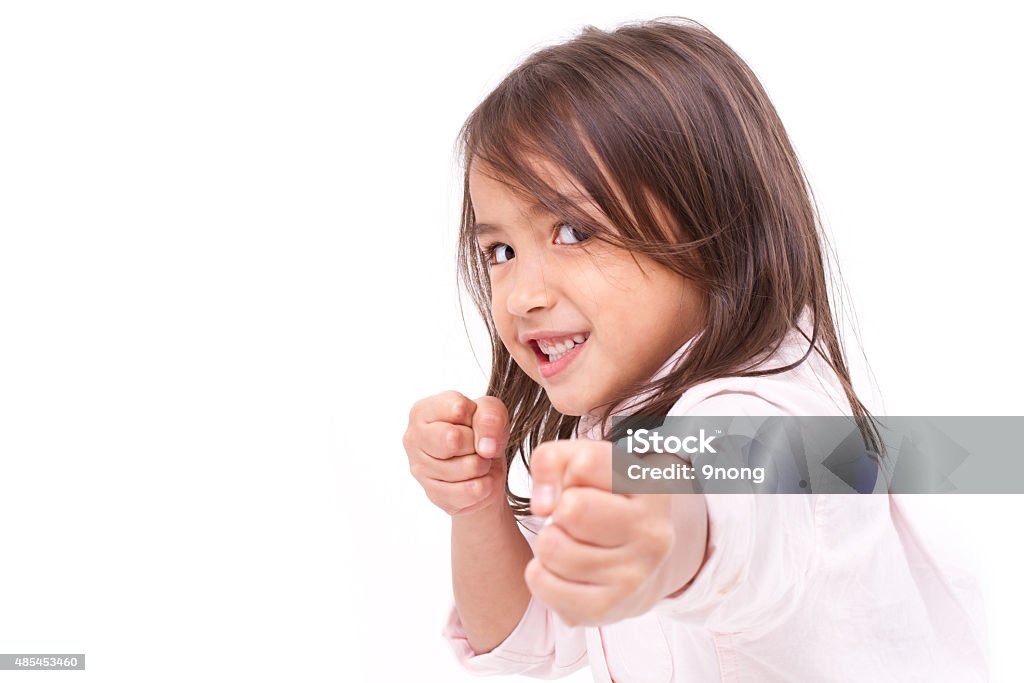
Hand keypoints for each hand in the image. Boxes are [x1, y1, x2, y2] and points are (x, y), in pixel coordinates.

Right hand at [403, 390, 509, 516]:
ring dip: (483, 464)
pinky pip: (473, 490)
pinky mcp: (435, 495)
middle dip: (477, 442)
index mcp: (422, 411)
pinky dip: (485, 484)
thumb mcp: (492, 412)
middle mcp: (414, 439)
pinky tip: (476, 478)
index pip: (458, 408)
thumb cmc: (481, 431)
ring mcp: (420, 470)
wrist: (484, 467)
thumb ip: (492, 417)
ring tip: (476, 460)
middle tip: (475, 444)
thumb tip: (485, 447)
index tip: (472, 421)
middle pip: (455, 438)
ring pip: (469, 466)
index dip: (476, 416)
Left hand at [525, 438, 702, 626]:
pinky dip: (540, 572)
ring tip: (569, 542)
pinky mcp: (605, 608)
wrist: (639, 564)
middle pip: (571, 509)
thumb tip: (542, 504)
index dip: (571, 471)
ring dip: (548, 542)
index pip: (586, 464)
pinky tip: (562, 569)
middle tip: (574, 519)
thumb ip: (553, 460)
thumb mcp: (584, 465)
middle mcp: (652, 534)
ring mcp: (632, 576)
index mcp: (653, 490)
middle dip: (559, 510)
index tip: (584, 483)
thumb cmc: (605, 503)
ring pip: (551, 547)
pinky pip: (542, 582)